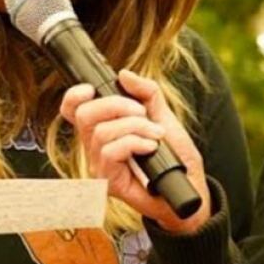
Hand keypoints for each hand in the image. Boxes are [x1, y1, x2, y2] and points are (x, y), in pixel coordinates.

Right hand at [60, 69, 209, 233]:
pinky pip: (110, 152)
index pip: (73, 109)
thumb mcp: (163, 116)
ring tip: (155, 135)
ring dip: (134, 127)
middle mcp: (94, 146)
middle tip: (142, 113)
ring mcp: (99, 165)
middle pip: (84, 115)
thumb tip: (124, 74)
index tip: (90, 89)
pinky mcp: (108, 181)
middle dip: (116, 105)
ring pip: (101, 133)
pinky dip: (134, 143)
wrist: (190, 189)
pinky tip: (151, 147)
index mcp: (102, 127)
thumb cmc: (175, 156)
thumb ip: (147, 94)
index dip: (74, 96)